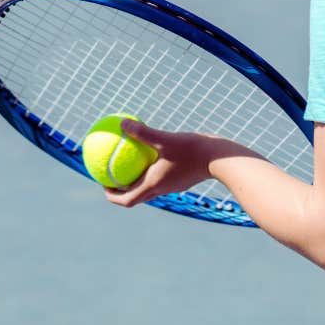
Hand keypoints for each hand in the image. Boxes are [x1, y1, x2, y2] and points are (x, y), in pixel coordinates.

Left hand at [102, 119, 216, 207]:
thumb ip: (143, 133)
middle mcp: (162, 189)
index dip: (112, 196)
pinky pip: (161, 178)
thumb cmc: (193, 149)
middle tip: (112, 174)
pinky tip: (154, 153)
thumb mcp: (165, 138)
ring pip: (149, 188)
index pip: (127, 200)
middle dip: (121, 189)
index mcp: (153, 185)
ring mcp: (173, 185)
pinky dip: (152, 171)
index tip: (104, 184)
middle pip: (136, 196)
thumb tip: (122, 124)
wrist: (221, 159)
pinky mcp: (182, 179)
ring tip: (130, 162)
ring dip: (137, 180)